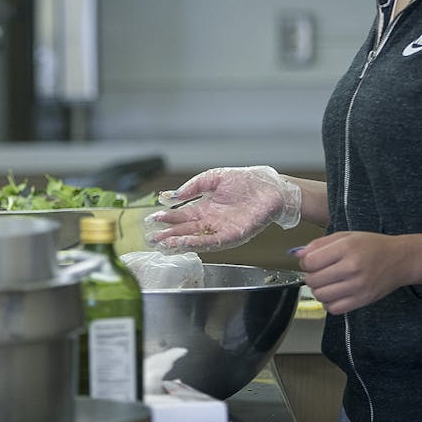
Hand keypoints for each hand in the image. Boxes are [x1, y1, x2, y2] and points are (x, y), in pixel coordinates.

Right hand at [144, 166, 301, 251]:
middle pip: (185, 230)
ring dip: (179, 242)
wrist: (270, 187)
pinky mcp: (233, 236)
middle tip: (151, 238)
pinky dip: (197, 243)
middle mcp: (211, 221)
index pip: (182, 215)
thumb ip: (193, 187)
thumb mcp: (213, 178)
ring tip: (163, 244)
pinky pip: (212, 241)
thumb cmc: (245, 180)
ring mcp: (221, 230)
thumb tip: (171, 195)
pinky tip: (184, 243)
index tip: (153, 219)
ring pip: (196, 239)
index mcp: (206, 207)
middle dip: (168, 234)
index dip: (168, 217)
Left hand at [295, 230, 410, 314]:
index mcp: (347, 248)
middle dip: (311, 276)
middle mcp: (352, 268)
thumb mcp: (346, 236)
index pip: (310, 261)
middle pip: (313, 280)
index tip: (311, 261)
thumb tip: (297, 254)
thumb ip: (319, 244)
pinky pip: (334, 309)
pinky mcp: (363, 300)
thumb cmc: (372, 245)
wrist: (400, 260)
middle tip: (319, 272)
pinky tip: (334, 293)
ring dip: (318, 290)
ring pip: (321, 296)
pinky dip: (329, 303)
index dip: (305, 262)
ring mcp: (358, 287)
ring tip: (327, 283)